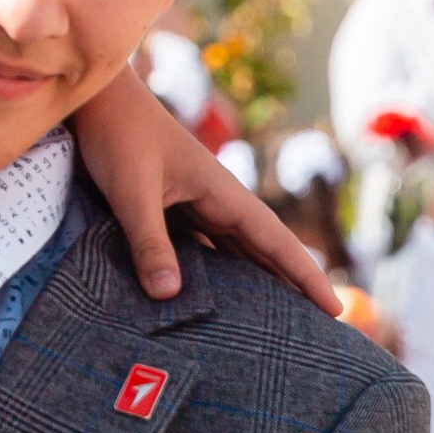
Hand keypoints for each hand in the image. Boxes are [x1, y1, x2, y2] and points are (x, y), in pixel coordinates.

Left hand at [71, 68, 340, 312]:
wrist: (98, 99)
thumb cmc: (118, 136)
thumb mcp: (132, 191)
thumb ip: (149, 240)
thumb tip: (168, 296)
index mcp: (223, 194)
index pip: (276, 242)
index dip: (306, 277)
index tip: (335, 311)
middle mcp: (217, 201)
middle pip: (264, 253)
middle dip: (291, 289)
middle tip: (316, 334)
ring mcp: (196, 204)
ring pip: (236, 252)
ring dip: (255, 285)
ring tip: (273, 326)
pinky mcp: (171, 207)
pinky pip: (204, 248)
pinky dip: (215, 275)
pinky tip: (214, 298)